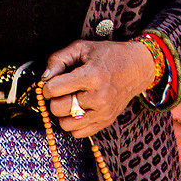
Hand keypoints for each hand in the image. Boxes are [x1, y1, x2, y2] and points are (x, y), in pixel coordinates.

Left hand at [41, 38, 155, 136]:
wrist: (137, 67)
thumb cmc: (108, 56)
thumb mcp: (82, 48)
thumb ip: (58, 59)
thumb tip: (44, 78)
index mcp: (91, 76)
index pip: (54, 89)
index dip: (47, 86)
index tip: (52, 83)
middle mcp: (98, 97)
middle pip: (58, 109)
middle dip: (54, 100)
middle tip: (61, 92)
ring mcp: (103, 112)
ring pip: (66, 124)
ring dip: (63, 114)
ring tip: (70, 101)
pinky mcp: (106, 121)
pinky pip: (79, 133)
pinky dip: (74, 124)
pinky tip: (78, 110)